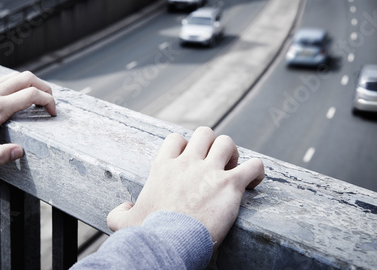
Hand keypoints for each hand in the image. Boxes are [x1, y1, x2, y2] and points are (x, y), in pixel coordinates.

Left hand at [0, 71, 55, 164]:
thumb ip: (1, 155)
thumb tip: (20, 151)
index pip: (32, 95)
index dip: (48, 101)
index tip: (52, 112)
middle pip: (27, 78)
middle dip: (44, 88)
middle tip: (50, 102)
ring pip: (16, 76)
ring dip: (31, 84)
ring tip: (37, 99)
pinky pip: (4, 78)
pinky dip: (17, 84)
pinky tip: (18, 96)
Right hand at [107, 126, 263, 247]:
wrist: (168, 243)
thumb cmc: (148, 234)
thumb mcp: (123, 222)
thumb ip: (119, 212)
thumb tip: (122, 208)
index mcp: (163, 167)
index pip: (177, 139)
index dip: (186, 146)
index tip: (191, 161)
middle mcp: (186, 163)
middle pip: (204, 133)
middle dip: (212, 145)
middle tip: (216, 164)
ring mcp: (209, 171)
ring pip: (227, 143)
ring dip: (233, 154)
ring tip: (234, 170)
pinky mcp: (229, 184)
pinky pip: (253, 166)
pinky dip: (257, 172)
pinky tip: (254, 182)